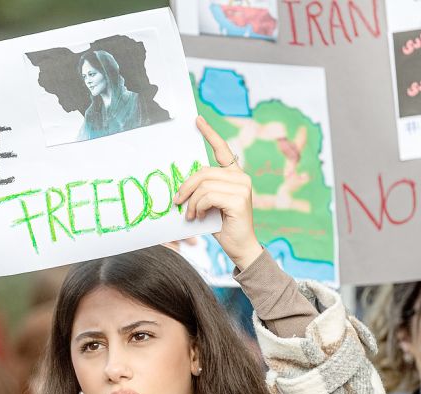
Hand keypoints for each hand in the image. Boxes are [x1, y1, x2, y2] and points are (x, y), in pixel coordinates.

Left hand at [174, 116, 262, 270]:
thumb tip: (181, 184)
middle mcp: (241, 177)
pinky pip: (208, 196)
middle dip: (186, 187)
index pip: (222, 149)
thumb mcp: (209, 203)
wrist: (239, 247)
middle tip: (177, 202)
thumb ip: (202, 189)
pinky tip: (199, 216)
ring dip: (191, 202)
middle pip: (203, 172)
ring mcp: (242, 187)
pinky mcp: (239, 199)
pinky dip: (198, 207)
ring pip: (204, 185)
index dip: (209, 134)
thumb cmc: (222, 225)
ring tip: (191, 214)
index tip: (197, 120)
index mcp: (234, 175)